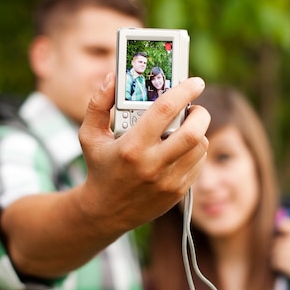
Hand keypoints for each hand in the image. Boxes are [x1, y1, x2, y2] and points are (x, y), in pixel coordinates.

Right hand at [78, 73, 209, 232]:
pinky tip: (182, 147)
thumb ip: (98, 103)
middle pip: (194, 132)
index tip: (196, 81)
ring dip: (198, 132)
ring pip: (200, 147)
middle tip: (194, 108)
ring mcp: (168, 181)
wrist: (105, 212)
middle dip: (200, 114)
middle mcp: (152, 165)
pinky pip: (198, 163)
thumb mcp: (89, 135)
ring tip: (186, 128)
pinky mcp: (177, 192)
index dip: (184, 91)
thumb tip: (113, 77)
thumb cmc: (99, 167)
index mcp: (131, 147)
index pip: (165, 111)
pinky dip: (196, 150)